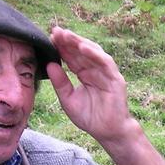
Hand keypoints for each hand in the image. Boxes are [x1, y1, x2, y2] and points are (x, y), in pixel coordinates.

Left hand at [46, 26, 140, 149]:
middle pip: (81, 51)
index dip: (61, 47)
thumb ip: (60, 82)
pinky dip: (95, 54)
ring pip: (93, 52)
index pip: (72, 57)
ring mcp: (106, 73)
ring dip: (80, 42)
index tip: (48, 38)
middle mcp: (95, 70)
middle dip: (68, 41)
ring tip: (66, 35)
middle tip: (55, 31)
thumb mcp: (68, 99)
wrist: (108, 133)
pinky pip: (105, 62)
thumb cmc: (90, 118)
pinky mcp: (115, 78)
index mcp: (85, 74)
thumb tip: (49, 64)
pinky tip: (83, 47)